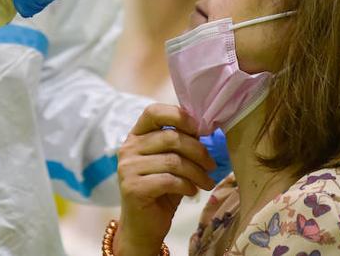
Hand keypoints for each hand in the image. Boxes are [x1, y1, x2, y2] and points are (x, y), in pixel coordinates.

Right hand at [115, 104, 216, 255]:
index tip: (200, 129)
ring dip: (197, 172)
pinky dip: (187, 186)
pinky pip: (169, 180)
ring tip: (207, 182)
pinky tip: (192, 191)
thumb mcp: (172, 163)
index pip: (153, 112)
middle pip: (170, 138)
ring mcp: (128, 168)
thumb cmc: (161, 191)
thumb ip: (181, 144)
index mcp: (136, 136)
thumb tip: (206, 127)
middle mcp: (128, 148)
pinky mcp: (133, 188)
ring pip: (173, 161)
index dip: (178, 116)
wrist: (143, 226)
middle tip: (212, 165)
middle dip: (198, 151)